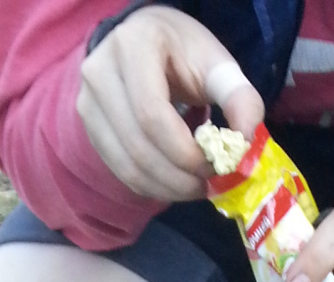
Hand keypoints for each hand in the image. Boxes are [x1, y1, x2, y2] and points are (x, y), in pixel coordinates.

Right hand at [77, 4, 263, 200]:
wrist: (144, 41)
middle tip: (208, 184)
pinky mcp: (89, 127)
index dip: (183, 152)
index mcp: (133, 46)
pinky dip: (150, 186)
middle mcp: (100, 72)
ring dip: (166, 188)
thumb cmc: (182, 52)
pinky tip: (173, 183)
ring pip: (127, 165)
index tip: (213, 165)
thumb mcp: (215, 63)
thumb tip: (245, 142)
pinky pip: (120, 170)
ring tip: (194, 187)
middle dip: (178, 177)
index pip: (151, 115)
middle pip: (138, 146)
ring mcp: (88, 102)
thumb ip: (238, 96)